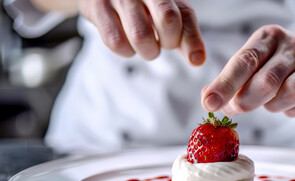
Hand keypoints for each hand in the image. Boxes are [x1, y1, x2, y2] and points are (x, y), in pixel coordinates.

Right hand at [78, 0, 204, 64]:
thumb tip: (197, 59)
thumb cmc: (142, 6)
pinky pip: (116, 42)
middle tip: (162, 44)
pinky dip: (126, 51)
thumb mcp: (167, 13)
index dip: (192, 40)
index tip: (195, 59)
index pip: (185, 14)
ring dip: (147, 51)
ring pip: (141, 35)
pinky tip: (127, 44)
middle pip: (168, 19)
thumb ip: (184, 34)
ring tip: (146, 47)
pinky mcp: (97, 8)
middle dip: (169, 42)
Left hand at [201, 24, 294, 116]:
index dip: (225, 85)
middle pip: (269, 80)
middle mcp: (294, 46)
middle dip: (247, 100)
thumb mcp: (247, 63)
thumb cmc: (269, 64)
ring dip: (273, 105)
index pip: (245, 61)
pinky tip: (287, 107)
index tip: (209, 103)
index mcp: (268, 37)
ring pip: (293, 92)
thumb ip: (227, 81)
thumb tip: (209, 99)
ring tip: (267, 103)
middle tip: (238, 108)